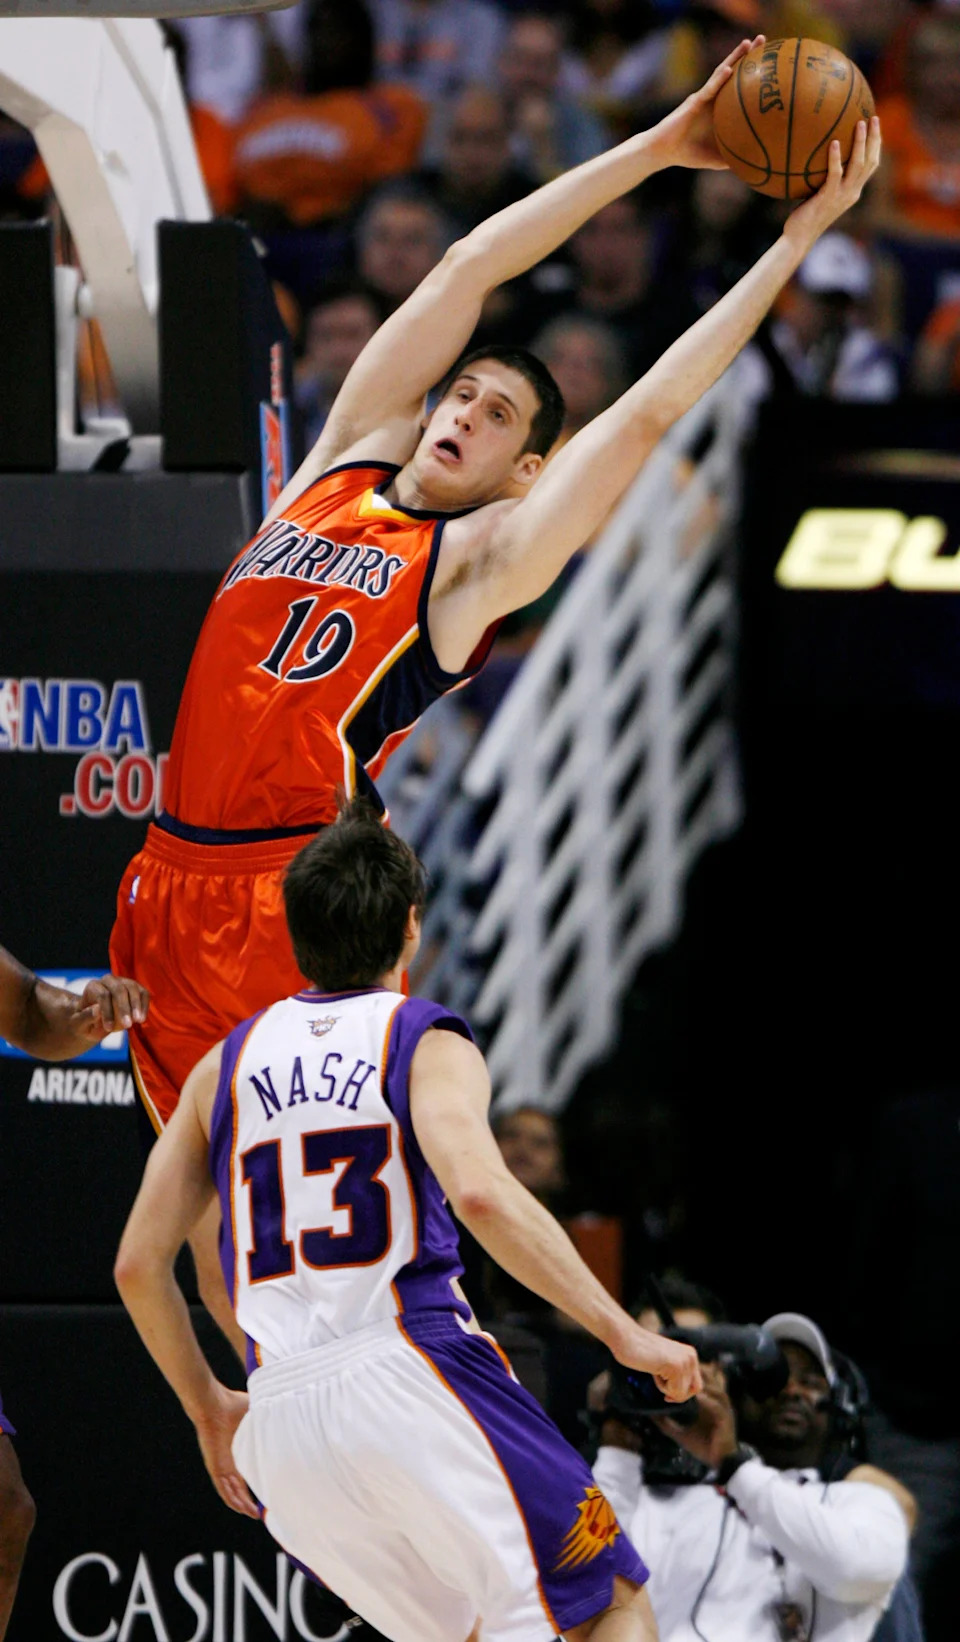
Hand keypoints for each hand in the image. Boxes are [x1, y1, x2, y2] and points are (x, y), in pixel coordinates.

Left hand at [74, 974, 149, 1038]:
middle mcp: (108, 980)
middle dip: (124, 1008)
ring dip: (136, 1005)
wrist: (94, 1021)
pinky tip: (142, 1019)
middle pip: (119, 989)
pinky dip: (145, 1005)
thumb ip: (85, 1017)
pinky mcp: (135, 988)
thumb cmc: (84, 1024)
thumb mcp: (78, 1025)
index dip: (107, 1011)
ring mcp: (123, 982)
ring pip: (133, 988)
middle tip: (127, 1025)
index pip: (102, 995)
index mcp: (93, 986)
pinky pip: (143, 993)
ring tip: (138, 1022)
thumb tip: (97, 1010)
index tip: (109, 1029)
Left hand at [193, 1385, 259, 1518]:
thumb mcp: (256, 1415)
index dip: (258, 1484)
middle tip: (263, 1511)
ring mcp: (222, 1467)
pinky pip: (224, 1490)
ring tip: (255, 1514)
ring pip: (232, 1493)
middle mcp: (231, 1462)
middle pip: (241, 1489)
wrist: (215, 1405)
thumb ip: (269, 1419)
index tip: (269, 1492)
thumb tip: (290, 1411)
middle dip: (251, 1501)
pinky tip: (242, 1509)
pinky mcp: (215, 1468)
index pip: (249, 1474)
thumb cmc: (233, 1405)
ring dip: (243, 1505)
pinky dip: (233, 1500)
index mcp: (239, 1451)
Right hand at [610, 1320, 701, 1403]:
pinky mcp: (675, 1366)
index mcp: (690, 1354)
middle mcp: (691, 1356)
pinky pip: (673, 1391)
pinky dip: (661, 1387)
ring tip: (655, 1372)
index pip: (696, 1384)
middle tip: (664, 1393)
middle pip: (694, 1390)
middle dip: (677, 1394)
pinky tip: (653, 1371)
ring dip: (666, 1389)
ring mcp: (684, 1360)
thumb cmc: (639, 1351)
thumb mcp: (664, 1362)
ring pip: (682, 1393)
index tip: (667, 1395)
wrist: (626, 1337)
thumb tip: (682, 1395)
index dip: (683, 1393)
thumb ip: (676, 1373)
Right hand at [648, 38, 764, 170]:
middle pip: (734, 71)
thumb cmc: (688, 154)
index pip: (740, 86)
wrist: (664, 152)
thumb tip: (755, 167)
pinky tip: (728, 69)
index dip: (754, 73)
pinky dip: (718, 79)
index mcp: (721, 108)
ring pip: (721, 73)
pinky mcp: (693, 101)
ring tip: (748, 43)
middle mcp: (714, 98)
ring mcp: (704, 97)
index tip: (772, 63)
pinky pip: (709, 89)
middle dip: (748, 55)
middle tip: (765, 40)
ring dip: (734, 57)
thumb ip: (733, 157)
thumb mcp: (716, 159)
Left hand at [654, 1361, 738, 1468]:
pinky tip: (697, 1398)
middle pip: (711, 1381)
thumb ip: (667, 1423)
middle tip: (679, 1368)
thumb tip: (650, 1415)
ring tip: (687, 1379)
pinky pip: (718, 1407)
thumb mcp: (681, 1433)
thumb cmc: (702, 1446)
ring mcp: (724, 1411)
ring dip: (702, 1385)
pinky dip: (707, 1401)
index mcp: (708, 1403)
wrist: (719, 1463)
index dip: (690, 1374)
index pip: (702, 1382)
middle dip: (696, 1373)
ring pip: (716, 1390)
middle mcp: (717, 1403)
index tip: (673, 1369)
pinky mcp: (726, 1421)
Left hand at [784, 117, 881, 252]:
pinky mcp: (828, 198)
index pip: (871, 166)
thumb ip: (824, 178)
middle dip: (874, 139)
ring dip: (860, 143)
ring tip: (860, 123)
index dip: (876, 146)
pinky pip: (834, 175)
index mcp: (853, 191)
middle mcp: (852, 193)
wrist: (798, 238)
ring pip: (858, 166)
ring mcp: (841, 196)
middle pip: (870, 162)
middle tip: (873, 118)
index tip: (875, 127)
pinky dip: (835, 158)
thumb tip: (816, 154)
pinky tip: (833, 143)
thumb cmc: (805, 216)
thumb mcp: (820, 194)